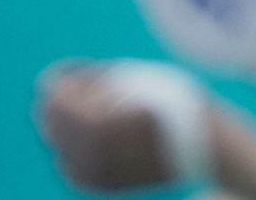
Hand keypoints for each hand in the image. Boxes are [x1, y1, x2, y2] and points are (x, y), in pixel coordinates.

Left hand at [34, 65, 177, 192]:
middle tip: (105, 90)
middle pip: (49, 115)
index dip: (72, 74)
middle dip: (69, 98)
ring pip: (57, 139)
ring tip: (113, 113)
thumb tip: (55, 86)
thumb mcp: (132, 76)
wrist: (205, 146)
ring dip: (74, 122)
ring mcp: (87, 172)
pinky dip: (80, 145)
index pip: (53, 89)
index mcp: (90, 122)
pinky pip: (68, 159)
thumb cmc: (174, 101)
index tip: (96, 70)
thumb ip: (89, 79)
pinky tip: (110, 136)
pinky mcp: (94, 184)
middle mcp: (82, 153)